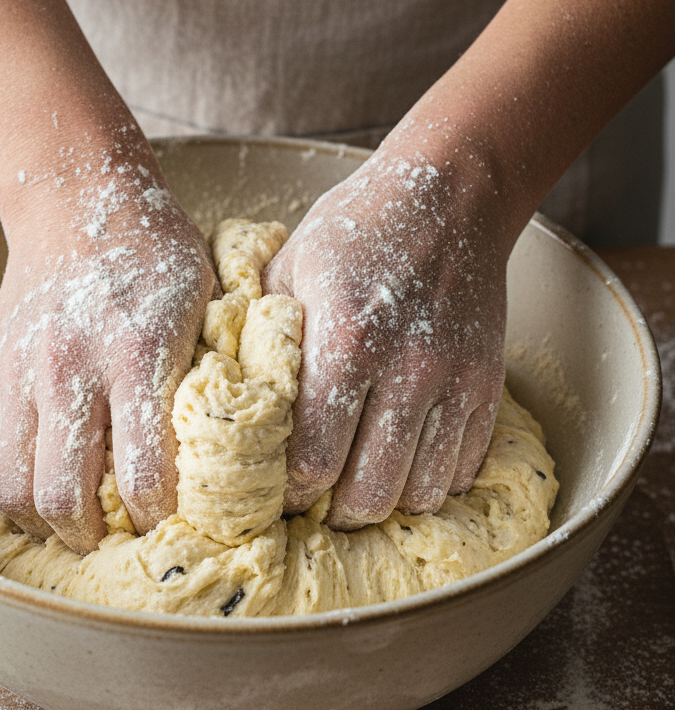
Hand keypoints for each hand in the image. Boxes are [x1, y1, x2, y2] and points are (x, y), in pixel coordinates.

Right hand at [0, 158, 218, 553]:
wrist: (78, 203)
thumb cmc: (157, 256)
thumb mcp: (206, 304)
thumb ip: (212, 374)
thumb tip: (233, 448)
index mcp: (137, 357)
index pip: (141, 475)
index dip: (157, 517)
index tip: (172, 523)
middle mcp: (73, 372)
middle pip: (63, 497)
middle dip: (90, 539)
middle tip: (112, 544)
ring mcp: (24, 376)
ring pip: (15, 488)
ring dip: (43, 523)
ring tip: (72, 526)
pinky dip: (6, 491)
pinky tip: (35, 490)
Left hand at [262, 144, 511, 529]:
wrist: (449, 195)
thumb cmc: (354, 232)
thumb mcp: (287, 268)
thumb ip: (257, 337)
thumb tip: (220, 398)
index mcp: (345, 341)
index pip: (313, 459)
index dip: (290, 490)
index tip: (276, 490)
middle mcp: (406, 369)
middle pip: (369, 491)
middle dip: (334, 514)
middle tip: (316, 506)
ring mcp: (455, 380)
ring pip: (421, 490)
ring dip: (385, 505)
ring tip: (358, 492)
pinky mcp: (488, 384)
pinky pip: (463, 468)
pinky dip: (432, 483)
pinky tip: (403, 468)